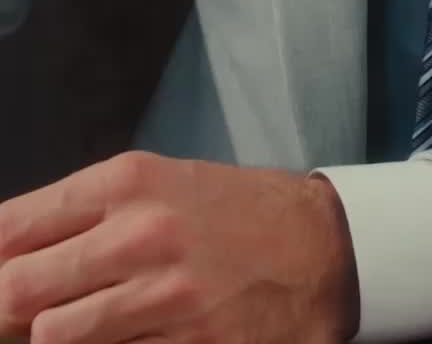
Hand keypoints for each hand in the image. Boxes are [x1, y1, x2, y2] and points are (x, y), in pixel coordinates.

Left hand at [0, 150, 360, 342]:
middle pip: (17, 290)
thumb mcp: (158, 184)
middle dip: (8, 310)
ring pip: (54, 337)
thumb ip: (83, 215)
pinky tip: (125, 339)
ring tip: (81, 326)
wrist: (320, 247)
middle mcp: (140, 234)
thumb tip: (6, 257)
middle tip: (22, 315)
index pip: (12, 228)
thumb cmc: (231, 213)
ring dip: (57, 339)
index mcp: (127, 182)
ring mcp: (164, 297)